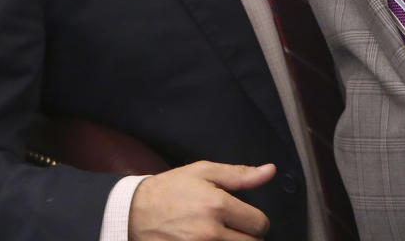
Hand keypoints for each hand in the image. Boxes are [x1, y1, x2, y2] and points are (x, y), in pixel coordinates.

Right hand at [128, 160, 275, 240]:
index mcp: (218, 205)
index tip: (248, 217)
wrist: (135, 211)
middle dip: (248, 236)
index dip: (257, 220)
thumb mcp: (205, 172)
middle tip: (236, 227)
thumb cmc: (171, 188)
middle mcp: (210, 233)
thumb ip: (240, 174)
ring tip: (225, 234)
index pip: (259, 223)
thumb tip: (270, 171)